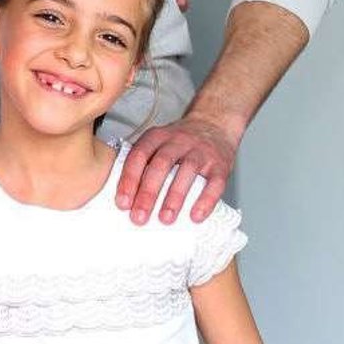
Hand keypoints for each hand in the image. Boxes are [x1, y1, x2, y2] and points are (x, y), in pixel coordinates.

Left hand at [116, 114, 238, 224]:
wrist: (214, 125)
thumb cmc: (179, 142)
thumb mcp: (157, 143)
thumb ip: (142, 164)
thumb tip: (126, 200)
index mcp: (157, 136)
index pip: (139, 156)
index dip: (129, 180)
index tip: (123, 203)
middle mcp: (178, 141)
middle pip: (161, 165)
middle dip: (148, 193)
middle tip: (139, 216)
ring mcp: (201, 152)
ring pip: (187, 172)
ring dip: (174, 197)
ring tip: (165, 219)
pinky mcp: (220, 165)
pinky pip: (214, 183)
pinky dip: (205, 200)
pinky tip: (195, 216)